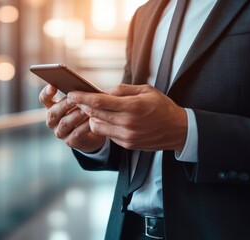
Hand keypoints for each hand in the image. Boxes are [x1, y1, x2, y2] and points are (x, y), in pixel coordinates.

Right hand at [39, 85, 105, 151]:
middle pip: (53, 113)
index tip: (53, 86)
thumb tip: (82, 87)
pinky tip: (91, 120)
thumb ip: (77, 95)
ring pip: (64, 123)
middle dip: (64, 105)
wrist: (93, 134)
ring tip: (86, 108)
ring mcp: (60, 132)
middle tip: (75, 98)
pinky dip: (84, 126)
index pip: (44, 99)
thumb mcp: (80, 102)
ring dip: (76, 115)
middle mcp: (52, 121)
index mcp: (52, 108)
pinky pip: (76, 133)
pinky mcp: (70, 141)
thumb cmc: (84, 113)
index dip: (46, 93)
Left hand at [67, 84, 186, 150]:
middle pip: (94, 114)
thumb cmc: (162, 107)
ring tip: (96, 110)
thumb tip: (103, 91)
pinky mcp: (127, 144)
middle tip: (79, 100)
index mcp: (132, 106)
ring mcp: (126, 136)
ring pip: (97, 127)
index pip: (99, 102)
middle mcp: (127, 123)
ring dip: (93, 117)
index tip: (71, 94)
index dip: (82, 98)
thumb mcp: (145, 91)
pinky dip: (104, 126)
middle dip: (84, 106)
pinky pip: (107, 135)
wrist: (178, 130)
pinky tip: (109, 120)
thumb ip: (122, 90)